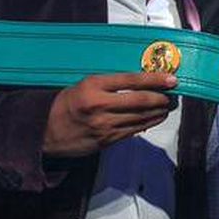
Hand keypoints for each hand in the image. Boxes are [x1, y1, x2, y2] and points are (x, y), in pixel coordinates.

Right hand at [42, 72, 177, 156]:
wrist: (45, 131)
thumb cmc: (67, 104)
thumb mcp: (85, 85)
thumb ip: (111, 84)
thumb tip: (143, 82)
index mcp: (93, 86)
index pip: (132, 80)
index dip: (155, 79)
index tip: (171, 79)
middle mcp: (100, 105)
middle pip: (141, 100)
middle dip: (162, 98)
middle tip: (172, 94)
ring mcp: (104, 125)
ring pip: (141, 117)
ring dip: (159, 111)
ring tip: (168, 106)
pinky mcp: (107, 139)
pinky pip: (134, 130)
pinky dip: (149, 123)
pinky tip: (155, 118)